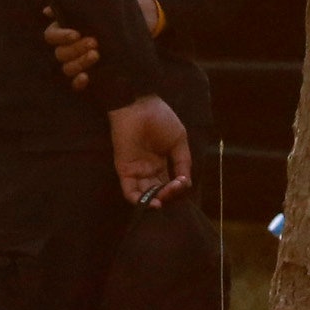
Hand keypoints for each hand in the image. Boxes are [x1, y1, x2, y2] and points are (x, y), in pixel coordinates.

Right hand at [40, 0, 161, 92]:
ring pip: (67, 68)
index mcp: (66, 28)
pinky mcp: (93, 74)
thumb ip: (81, 2)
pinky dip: (78, 82)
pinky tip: (86, 77)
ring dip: (79, 63)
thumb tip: (48, 10)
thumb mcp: (104, 0)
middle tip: (95, 42)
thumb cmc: (119, 6)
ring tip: (97, 55)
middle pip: (60, 53)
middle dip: (75, 49)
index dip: (61, 36)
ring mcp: (80, 61)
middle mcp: (69, 47)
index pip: (51, 36)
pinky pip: (77, 84)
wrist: (145, 18)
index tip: (76, 33)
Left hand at [109, 94, 191, 208]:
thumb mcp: (179, 141)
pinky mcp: (124, 169)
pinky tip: (153, 202)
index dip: (178, 189)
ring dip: (156, 200)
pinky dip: (140, 200)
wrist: (139, 106)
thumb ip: (183, 162)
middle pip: (159, 192)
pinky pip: (129, 191)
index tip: (183, 182)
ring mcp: (136, 170)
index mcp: (162, 163)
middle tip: (174, 189)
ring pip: (146, 194)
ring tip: (163, 199)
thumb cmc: (160, 118)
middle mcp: (149, 169)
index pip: (170, 184)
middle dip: (168, 196)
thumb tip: (185, 183)